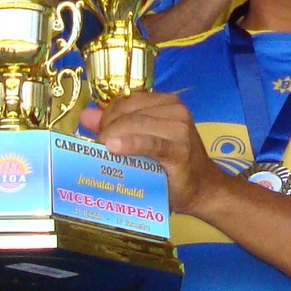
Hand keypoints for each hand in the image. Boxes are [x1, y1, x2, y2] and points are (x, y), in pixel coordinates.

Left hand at [93, 91, 223, 217]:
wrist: (203, 189)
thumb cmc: (171, 166)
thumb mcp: (145, 141)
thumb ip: (116, 126)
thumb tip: (86, 116)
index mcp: (167, 102)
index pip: (127, 101)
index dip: (107, 116)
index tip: (98, 134)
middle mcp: (176, 110)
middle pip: (129, 112)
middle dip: (107, 127)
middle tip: (97, 148)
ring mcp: (179, 130)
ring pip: (135, 124)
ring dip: (112, 136)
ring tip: (102, 152)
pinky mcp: (179, 151)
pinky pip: (150, 143)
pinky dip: (130, 144)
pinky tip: (113, 147)